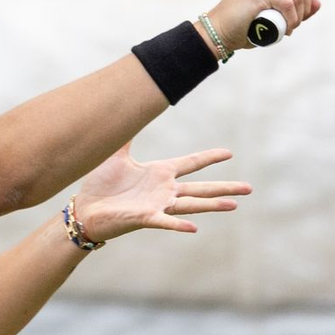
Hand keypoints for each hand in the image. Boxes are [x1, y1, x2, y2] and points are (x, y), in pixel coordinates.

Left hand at [70, 144, 250, 242]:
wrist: (85, 208)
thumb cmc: (100, 184)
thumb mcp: (115, 155)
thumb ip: (124, 136)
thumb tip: (123, 108)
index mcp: (159, 173)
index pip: (191, 163)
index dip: (209, 157)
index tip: (229, 154)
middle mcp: (164, 190)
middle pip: (200, 187)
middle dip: (225, 187)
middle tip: (249, 188)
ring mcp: (157, 205)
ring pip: (190, 204)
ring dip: (212, 205)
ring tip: (234, 205)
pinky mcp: (145, 218)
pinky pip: (165, 221)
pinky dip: (178, 224)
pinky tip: (194, 227)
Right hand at [205, 0, 323, 51]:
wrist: (219, 31)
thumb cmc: (242, 23)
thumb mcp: (273, 11)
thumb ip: (295, 6)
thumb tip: (318, 3)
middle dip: (305, 6)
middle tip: (294, 21)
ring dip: (298, 16)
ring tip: (287, 27)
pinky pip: (289, 4)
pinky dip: (291, 20)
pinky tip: (285, 28)